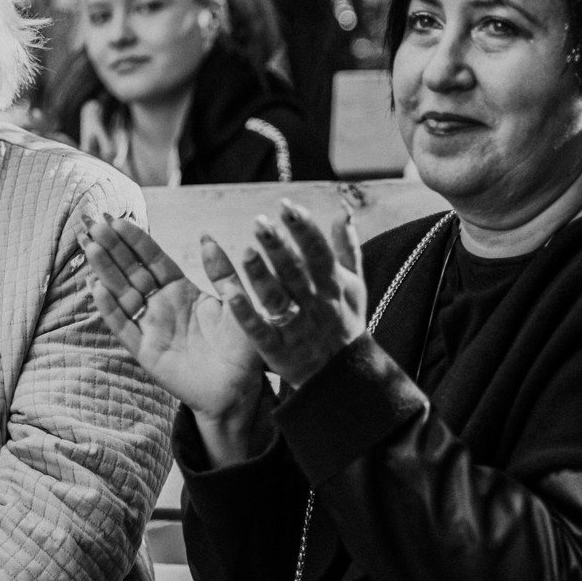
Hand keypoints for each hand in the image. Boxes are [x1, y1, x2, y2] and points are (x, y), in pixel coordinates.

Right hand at [83, 217, 268, 462]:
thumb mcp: (239, 303)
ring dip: (104, 271)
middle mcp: (162, 306)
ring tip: (89, 245)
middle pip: (131, 271)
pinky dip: (109, 309)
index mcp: (182, 290)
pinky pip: (123, 327)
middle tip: (92, 222)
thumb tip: (206, 236)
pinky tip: (96, 288)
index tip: (118, 218)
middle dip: (111, 247)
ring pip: (121, 294)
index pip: (152, 259)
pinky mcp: (145, 352)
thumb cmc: (243, 349)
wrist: (239, 391)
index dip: (135, 239)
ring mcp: (151, 328)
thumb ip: (223, 272)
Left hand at [228, 201, 365, 391]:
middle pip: (295, 272)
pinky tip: (227, 293)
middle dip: (278, 246)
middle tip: (259, 221)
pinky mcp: (277, 349)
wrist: (342, 375)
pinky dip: (245, 313)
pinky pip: (259, 330)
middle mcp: (315, 303)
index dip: (304, 229)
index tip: (287, 205)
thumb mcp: (353, 284)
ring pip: (277, 299)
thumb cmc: (345, 320)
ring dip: (261, 276)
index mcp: (332, 285)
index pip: (318, 252)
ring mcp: (296, 326)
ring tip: (245, 251)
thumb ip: (346, 246)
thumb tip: (343, 210)